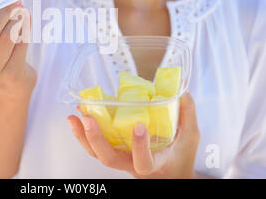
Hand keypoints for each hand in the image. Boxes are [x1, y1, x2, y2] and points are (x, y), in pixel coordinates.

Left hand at [67, 93, 199, 177]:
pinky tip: (78, 115)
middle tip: (88, 118)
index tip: (139, 127)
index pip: (143, 161)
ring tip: (75, 116)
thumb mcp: (190, 137)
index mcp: (153, 163)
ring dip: (83, 135)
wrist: (170, 175)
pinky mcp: (113, 151)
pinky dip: (83, 132)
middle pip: (108, 159)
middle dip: (96, 138)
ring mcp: (120, 159)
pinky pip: (94, 146)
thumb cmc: (180, 158)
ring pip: (97, 154)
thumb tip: (181, 91)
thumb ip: (187, 114)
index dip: (139, 146)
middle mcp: (132, 164)